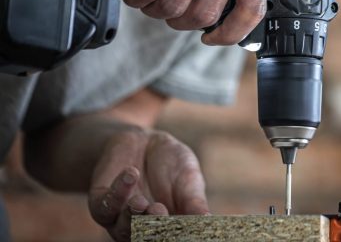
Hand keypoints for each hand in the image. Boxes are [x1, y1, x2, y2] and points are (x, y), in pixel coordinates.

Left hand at [88, 129, 208, 241]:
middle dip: (152, 228)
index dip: (177, 233)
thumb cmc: (173, 163)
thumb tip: (208, 220)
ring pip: (122, 229)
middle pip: (145, 238)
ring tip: (141, 202)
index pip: (172, 236)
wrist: (143, 140)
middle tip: (161, 211)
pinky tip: (131, 173)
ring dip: (132, 216)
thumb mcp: (189, 178)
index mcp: (168, 227)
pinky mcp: (101, 202)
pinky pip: (105, 206)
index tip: (185, 225)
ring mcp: (120, 218)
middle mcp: (143, 228)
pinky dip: (118, 192)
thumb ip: (194, 200)